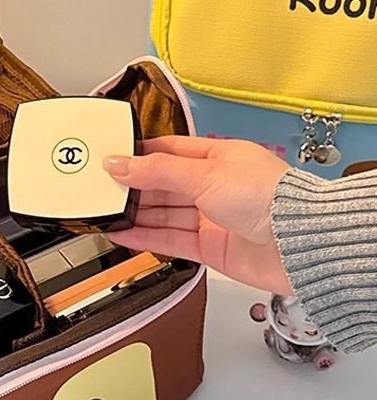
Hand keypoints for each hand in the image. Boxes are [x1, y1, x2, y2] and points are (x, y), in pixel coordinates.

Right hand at [104, 136, 293, 294]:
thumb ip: (157, 171)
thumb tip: (120, 163)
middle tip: (102, 187)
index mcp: (219, 157)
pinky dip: (146, 237)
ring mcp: (213, 218)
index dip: (140, 155)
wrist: (297, 244)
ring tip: (106, 212)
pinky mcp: (211, 247)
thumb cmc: (269, 199)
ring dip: (136, 213)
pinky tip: (124, 234)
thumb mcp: (204, 173)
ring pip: (165, 214)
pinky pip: (171, 240)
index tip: (111, 158)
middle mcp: (216, 186)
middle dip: (134, 186)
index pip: (170, 152)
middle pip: (165, 185)